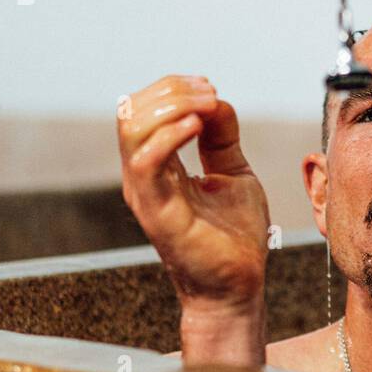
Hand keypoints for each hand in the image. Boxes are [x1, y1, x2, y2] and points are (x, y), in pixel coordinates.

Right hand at [117, 75, 269, 314]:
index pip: (142, 109)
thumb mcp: (232, 170)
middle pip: (132, 111)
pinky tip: (197, 127)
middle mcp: (142, 176)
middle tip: (210, 93)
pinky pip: (146, 163)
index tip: (210, 88)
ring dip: (173, 106)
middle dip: (172, 90)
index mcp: (157, 165)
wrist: (239, 284)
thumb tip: (216, 100)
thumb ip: (221, 136)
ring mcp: (146, 193)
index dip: (173, 88)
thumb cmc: (234, 235)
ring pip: (132, 129)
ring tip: (206, 107)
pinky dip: (169, 135)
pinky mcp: (157, 212)